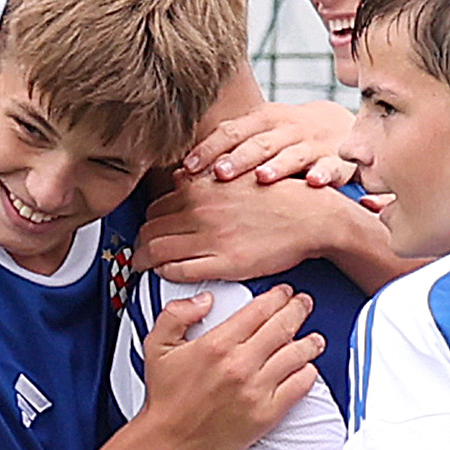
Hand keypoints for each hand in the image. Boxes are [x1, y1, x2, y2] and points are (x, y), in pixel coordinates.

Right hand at [134, 287, 320, 449]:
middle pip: (282, 327)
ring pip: (296, 356)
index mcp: (216, 345)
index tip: (284, 294)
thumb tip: (205, 300)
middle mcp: (239, 365)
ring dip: (310, 342)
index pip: (259, 311)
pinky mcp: (266, 414)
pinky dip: (307, 374)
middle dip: (298, 310)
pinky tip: (307, 368)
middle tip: (304, 305)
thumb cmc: (166, 398)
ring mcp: (256, 390)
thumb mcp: (157, 346)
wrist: (169, 441)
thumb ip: (176, 314)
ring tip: (315, 338)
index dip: (277, 298)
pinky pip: (298, 387)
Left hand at [138, 171, 376, 285]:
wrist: (311, 216)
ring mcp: (209, 237)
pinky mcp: (223, 262)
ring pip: (156, 251)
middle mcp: (199, 209)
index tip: (147, 233)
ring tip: (143, 267)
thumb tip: (177, 177)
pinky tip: (166, 274)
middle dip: (139, 243)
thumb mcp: (236, 174)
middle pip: (148, 229)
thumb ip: (203, 179)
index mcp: (200, 187)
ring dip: (144, 261)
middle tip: (139, 253)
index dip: (146, 223)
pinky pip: (177, 271)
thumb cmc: (278, 197)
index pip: (154, 207)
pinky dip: (165, 273)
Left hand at [186, 99, 361, 186]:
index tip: (189, 167)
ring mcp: (313, 143)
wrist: (339, 128)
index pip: (232, 131)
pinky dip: (324, 173)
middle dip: (240, 158)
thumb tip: (179, 176)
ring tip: (263, 178)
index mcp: (263, 121)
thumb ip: (226, 150)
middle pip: (260, 143)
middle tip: (221, 174)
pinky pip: (332, 166)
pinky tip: (314, 183)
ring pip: (294, 154)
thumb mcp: (258, 134)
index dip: (210, 148)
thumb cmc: (286, 138)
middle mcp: (287, 129)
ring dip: (278, 165)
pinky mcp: (337, 160)